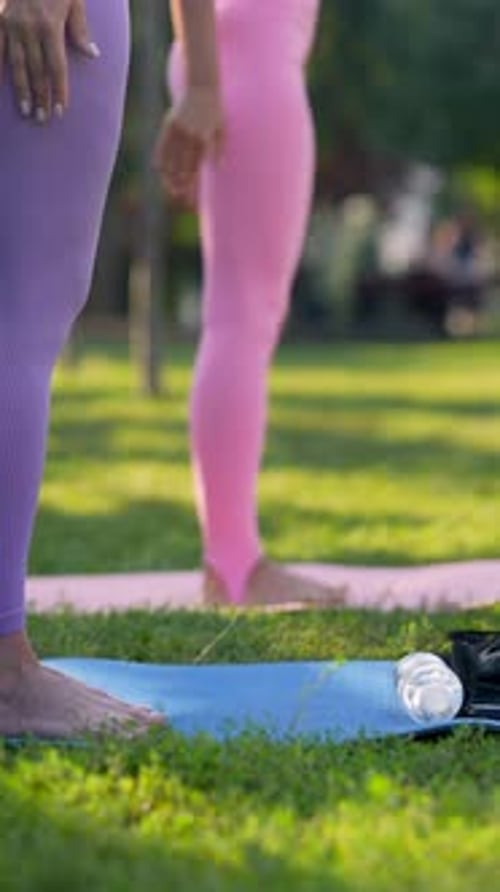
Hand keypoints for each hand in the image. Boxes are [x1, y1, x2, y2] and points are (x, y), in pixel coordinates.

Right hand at [0, 0, 98, 121]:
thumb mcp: (74, 1)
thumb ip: (80, 29)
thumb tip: (92, 56)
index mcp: (50, 26)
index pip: (57, 67)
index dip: (59, 91)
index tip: (61, 112)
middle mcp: (29, 28)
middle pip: (37, 71)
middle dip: (40, 97)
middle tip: (42, 119)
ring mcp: (11, 23)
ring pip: (17, 64)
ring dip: (21, 89)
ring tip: (25, 110)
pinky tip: (1, 85)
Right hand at [153, 86, 224, 208]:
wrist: (201, 85)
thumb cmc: (214, 109)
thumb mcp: (221, 129)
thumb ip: (219, 149)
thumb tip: (218, 168)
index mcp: (203, 139)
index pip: (195, 168)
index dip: (191, 184)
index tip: (190, 198)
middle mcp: (189, 136)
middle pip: (181, 167)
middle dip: (179, 185)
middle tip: (177, 198)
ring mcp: (177, 129)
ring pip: (169, 158)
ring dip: (168, 175)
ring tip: (168, 188)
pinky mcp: (169, 123)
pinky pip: (161, 145)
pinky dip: (159, 158)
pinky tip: (158, 170)